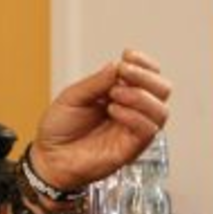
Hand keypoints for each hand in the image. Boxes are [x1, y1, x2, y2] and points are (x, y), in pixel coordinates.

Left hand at [30, 48, 171, 190]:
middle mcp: (132, 110)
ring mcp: (133, 129)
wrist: (49, 157)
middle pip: (163, 89)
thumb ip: (96, 82)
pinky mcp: (132, 148)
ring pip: (161, 110)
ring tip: (114, 95)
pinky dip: (133, 116)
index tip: (128, 55)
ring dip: (139, 96)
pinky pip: (149, 130)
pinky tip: (113, 111)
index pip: (149, 75)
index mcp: (120, 94)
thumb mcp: (72, 96)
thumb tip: (116, 65)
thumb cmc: (59, 128)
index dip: (144, 63)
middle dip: (145, 77)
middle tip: (122, 74)